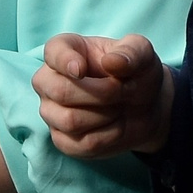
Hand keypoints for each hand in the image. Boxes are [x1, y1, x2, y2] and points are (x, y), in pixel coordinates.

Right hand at [34, 33, 171, 159]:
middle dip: (101, 94)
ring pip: (70, 120)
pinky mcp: (62, 139)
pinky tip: (116, 125)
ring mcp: (51, 111)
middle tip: (124, 90)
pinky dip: (108, 137)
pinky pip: (81, 143)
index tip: (80, 70)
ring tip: (120, 106)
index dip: (64, 61)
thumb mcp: (142, 54)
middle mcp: (48, 80)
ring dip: (106, 115)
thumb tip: (112, 62)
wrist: (144, 107)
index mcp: (63, 49)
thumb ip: (132, 52)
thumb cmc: (135, 73)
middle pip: (60, 91)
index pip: (53, 52)